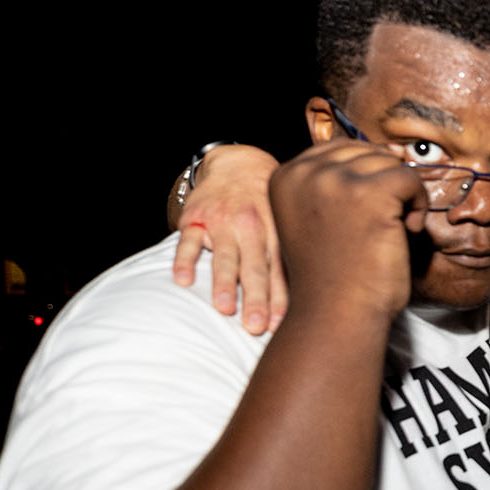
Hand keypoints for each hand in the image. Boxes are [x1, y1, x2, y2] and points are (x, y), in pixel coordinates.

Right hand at [173, 144, 284, 334]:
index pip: (279, 271)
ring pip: (224, 256)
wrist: (237, 163)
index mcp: (275, 232)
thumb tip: (305, 300)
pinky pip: (188, 241)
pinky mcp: (195, 218)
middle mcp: (250, 227)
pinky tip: (183, 281)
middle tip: (255, 326)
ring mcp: (221, 223)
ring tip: (224, 308)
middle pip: (254, 268)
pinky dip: (184, 260)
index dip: (279, 300)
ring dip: (224, 283)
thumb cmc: (266, 203)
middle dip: (255, 299)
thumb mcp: (283, 222)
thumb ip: (287, 257)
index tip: (278, 325)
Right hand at [269, 140, 427, 321]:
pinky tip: (404, 231)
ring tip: (390, 230)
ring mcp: (334, 181)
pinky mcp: (368, 193)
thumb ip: (339, 181)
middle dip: (384, 186)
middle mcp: (304, 172)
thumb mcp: (321, 216)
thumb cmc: (335, 274)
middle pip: (366, 152)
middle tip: (379, 225)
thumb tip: (393, 148)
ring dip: (402, 196)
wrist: (335, 316)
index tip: (361, 217)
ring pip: (390, 163)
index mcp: (285, 176)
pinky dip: (418, 205)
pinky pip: (410, 178)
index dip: (364, 179)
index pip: (340, 150)